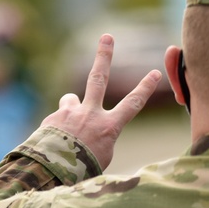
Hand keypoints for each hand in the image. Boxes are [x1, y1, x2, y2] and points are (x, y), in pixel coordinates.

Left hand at [40, 34, 161, 169]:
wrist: (52, 170)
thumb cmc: (83, 170)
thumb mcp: (103, 157)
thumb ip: (102, 136)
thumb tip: (91, 125)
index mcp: (109, 127)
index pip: (133, 104)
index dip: (146, 88)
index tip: (155, 72)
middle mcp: (90, 114)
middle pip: (99, 78)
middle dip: (104, 56)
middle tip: (107, 37)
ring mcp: (71, 112)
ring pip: (72, 98)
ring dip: (73, 107)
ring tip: (68, 129)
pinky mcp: (54, 116)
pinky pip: (59, 116)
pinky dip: (59, 126)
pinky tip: (55, 140)